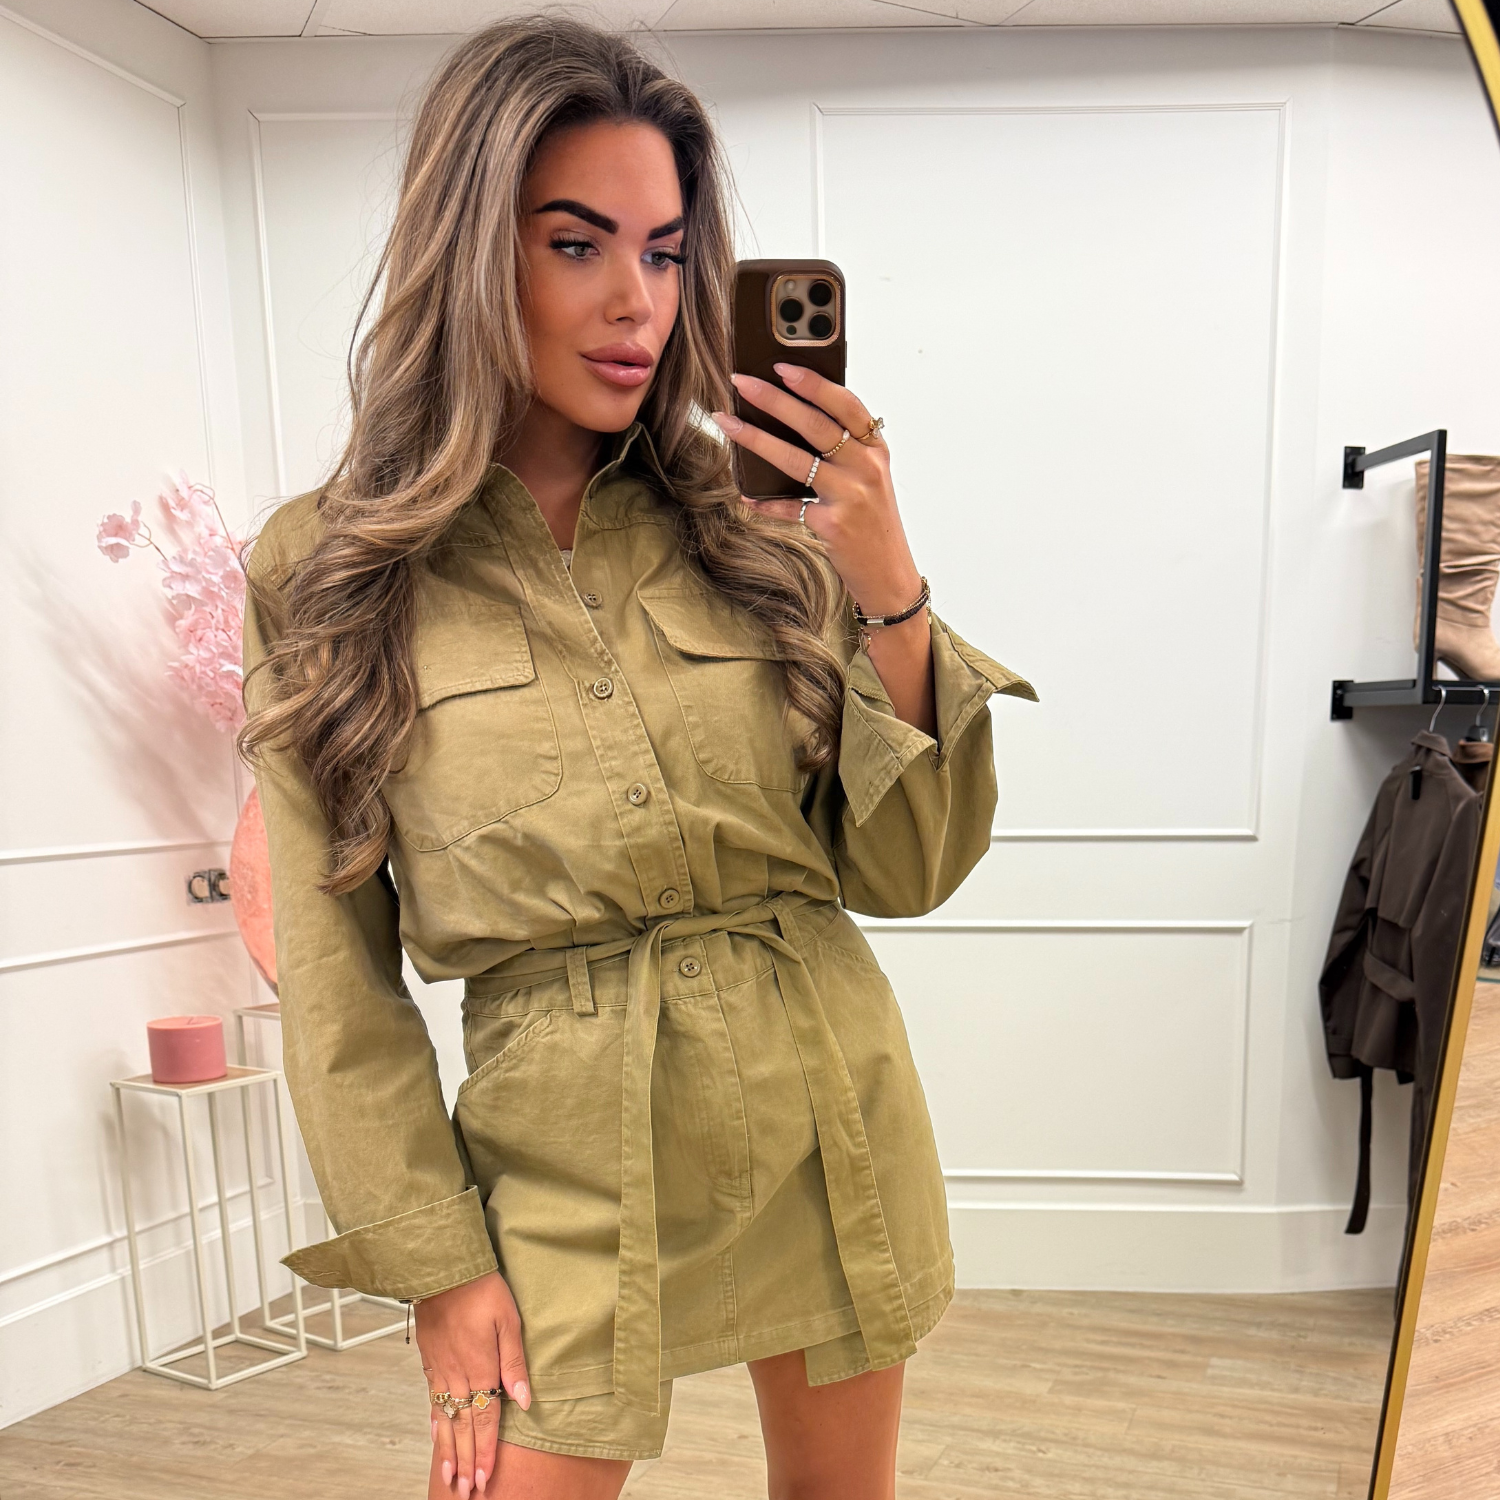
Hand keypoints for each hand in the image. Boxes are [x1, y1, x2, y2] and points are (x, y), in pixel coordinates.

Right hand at [417, 1270, 530, 1498]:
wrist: (443, 1269)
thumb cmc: (482, 1290)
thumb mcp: (508, 1320)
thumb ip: (514, 1362)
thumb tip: (523, 1401)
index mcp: (481, 1369)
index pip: (485, 1421)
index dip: (486, 1452)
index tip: (486, 1480)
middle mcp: (458, 1376)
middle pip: (463, 1428)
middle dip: (467, 1462)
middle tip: (467, 1492)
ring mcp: (441, 1370)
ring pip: (444, 1420)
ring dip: (448, 1452)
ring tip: (449, 1478)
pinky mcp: (430, 1361)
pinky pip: (432, 1400)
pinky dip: (434, 1423)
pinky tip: (436, 1436)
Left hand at [712, 365, 922, 617]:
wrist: (889, 574)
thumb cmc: (872, 522)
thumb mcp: (869, 478)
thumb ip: (843, 449)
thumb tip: (792, 417)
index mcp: (876, 449)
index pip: (846, 404)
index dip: (813, 383)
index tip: (781, 366)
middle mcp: (867, 468)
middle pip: (816, 425)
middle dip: (774, 399)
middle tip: (742, 382)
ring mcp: (850, 496)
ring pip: (796, 459)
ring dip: (755, 439)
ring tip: (727, 422)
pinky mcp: (832, 524)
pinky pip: (788, 507)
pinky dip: (764, 502)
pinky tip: (745, 495)